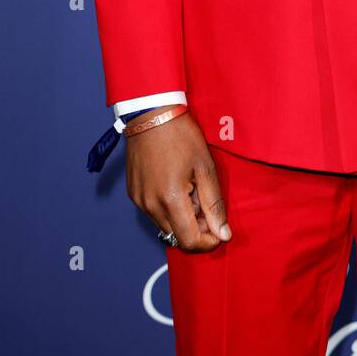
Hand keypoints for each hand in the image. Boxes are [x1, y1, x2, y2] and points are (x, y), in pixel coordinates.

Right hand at [125, 107, 230, 252]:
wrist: (151, 113)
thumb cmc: (181, 135)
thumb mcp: (205, 167)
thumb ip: (214, 204)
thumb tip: (223, 233)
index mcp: (170, 200)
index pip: (189, 241)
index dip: (207, 242)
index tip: (219, 230)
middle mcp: (150, 206)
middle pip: (176, 235)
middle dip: (196, 228)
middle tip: (207, 203)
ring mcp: (138, 200)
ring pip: (164, 225)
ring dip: (182, 218)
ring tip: (192, 190)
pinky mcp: (133, 193)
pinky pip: (153, 212)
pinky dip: (168, 208)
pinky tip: (177, 186)